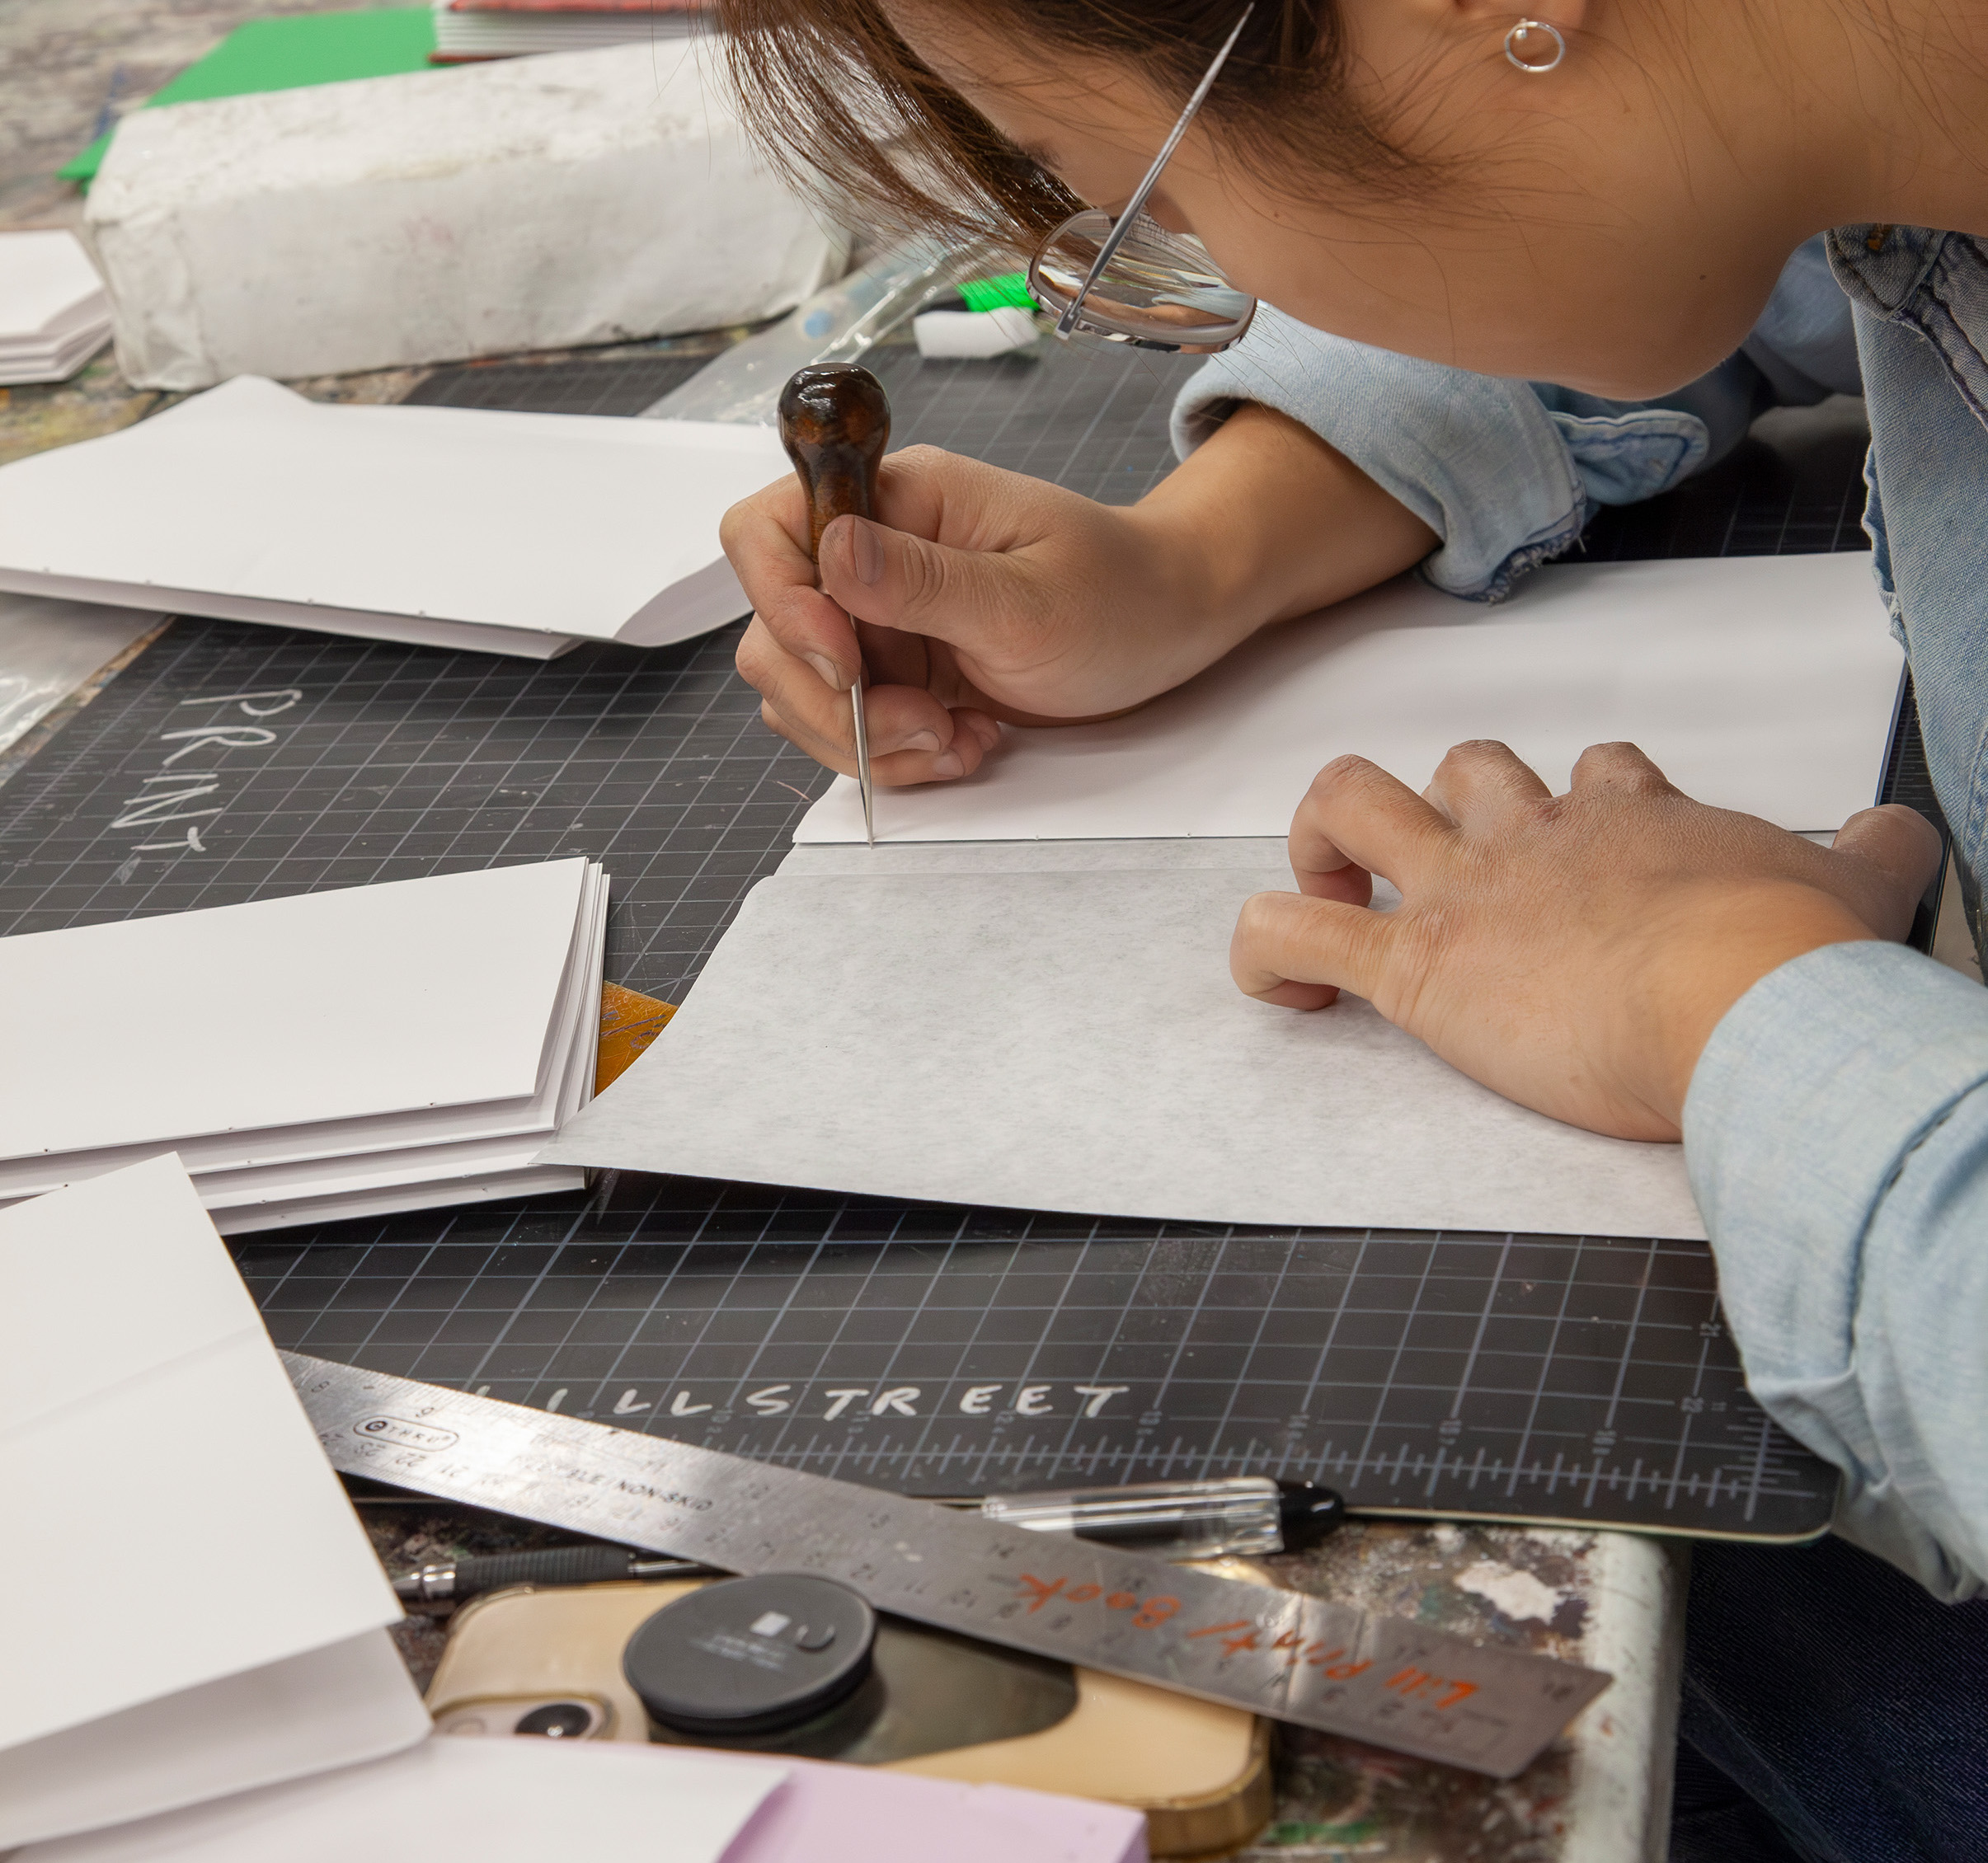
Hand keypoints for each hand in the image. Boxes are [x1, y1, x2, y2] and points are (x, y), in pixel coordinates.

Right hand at [721, 405, 1436, 786]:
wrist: (1174, 628)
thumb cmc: (1123, 593)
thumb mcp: (1028, 598)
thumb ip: (921, 581)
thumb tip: (831, 550)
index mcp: (898, 501)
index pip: (767, 530)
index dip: (784, 604)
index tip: (846, 664)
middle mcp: (874, 553)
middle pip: (773, 629)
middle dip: (833, 700)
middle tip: (922, 727)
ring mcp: (881, 617)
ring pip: (803, 689)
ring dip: (867, 737)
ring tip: (954, 740)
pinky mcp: (900, 671)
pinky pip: (850, 725)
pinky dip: (894, 754)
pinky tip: (963, 745)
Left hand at [1230, 741, 1942, 1140]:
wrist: (1746, 1003)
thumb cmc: (1792, 958)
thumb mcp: (1854, 885)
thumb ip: (1870, 852)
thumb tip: (1896, 832)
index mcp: (1629, 820)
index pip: (1593, 773)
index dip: (1581, 802)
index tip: (1591, 848)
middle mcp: (1534, 836)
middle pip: (1464, 766)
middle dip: (1447, 805)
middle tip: (1459, 873)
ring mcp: (1463, 892)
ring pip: (1350, 804)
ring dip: (1324, 840)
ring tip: (1335, 893)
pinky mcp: (1412, 967)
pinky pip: (1293, 935)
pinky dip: (1265, 952)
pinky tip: (1287, 993)